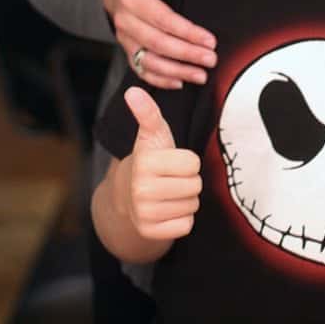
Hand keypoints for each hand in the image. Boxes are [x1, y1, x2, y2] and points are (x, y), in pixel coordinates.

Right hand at [104, 0, 216, 88]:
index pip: (162, 19)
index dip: (187, 32)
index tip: (211, 40)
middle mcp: (125, 20)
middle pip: (157, 43)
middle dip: (186, 54)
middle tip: (212, 60)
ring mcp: (125, 38)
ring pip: (149, 61)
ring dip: (176, 71)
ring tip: (201, 75)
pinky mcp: (128, 49)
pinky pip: (140, 70)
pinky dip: (159, 80)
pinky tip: (180, 83)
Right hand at [121, 86, 201, 242]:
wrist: (128, 195)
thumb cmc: (150, 159)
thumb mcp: (153, 134)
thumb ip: (148, 112)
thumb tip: (133, 90)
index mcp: (145, 163)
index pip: (193, 163)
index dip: (188, 161)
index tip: (172, 161)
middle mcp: (141, 190)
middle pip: (195, 185)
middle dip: (189, 180)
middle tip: (172, 178)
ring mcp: (145, 214)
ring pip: (192, 206)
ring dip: (186, 199)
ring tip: (169, 192)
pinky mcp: (151, 232)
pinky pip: (186, 225)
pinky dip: (182, 219)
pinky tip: (167, 210)